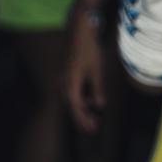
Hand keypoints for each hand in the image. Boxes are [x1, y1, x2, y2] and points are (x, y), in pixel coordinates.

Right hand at [64, 5, 106, 133]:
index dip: (83, 120)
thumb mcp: (96, 70)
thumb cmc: (89, 49)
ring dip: (81, 109)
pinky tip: (90, 100)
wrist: (78, 31)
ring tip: (93, 117)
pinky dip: (80, 99)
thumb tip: (98, 105)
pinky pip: (71, 91)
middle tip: (93, 128)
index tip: (92, 130)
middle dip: (82, 117)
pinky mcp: (65, 73)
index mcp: (70, 82)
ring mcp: (62, 77)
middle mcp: (63, 82)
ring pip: (71, 99)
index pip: (75, 107)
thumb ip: (97, 89)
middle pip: (71, 105)